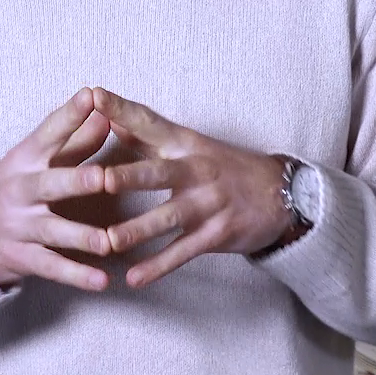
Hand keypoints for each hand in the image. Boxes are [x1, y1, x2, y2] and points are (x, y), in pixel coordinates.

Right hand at [0, 89, 116, 291]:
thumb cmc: (13, 187)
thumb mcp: (35, 161)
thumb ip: (74, 141)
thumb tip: (105, 114)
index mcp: (25, 160)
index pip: (48, 134)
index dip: (69, 115)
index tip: (91, 96)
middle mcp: (20, 191)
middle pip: (49, 184)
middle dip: (75, 181)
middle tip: (102, 178)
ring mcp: (20, 226)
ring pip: (53, 231)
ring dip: (81, 237)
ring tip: (109, 243)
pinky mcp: (22, 257)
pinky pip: (51, 267)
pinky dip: (76, 276)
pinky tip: (102, 282)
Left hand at [94, 88, 293, 288]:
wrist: (281, 193)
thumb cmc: (224, 166)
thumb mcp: (191, 144)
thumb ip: (149, 134)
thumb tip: (109, 116)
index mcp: (186, 143)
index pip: (150, 122)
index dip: (121, 109)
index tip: (93, 95)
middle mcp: (196, 170)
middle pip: (157, 172)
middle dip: (128, 177)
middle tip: (98, 179)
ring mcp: (207, 204)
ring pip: (167, 218)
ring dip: (137, 230)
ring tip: (107, 241)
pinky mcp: (216, 234)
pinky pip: (182, 252)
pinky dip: (158, 267)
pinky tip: (133, 279)